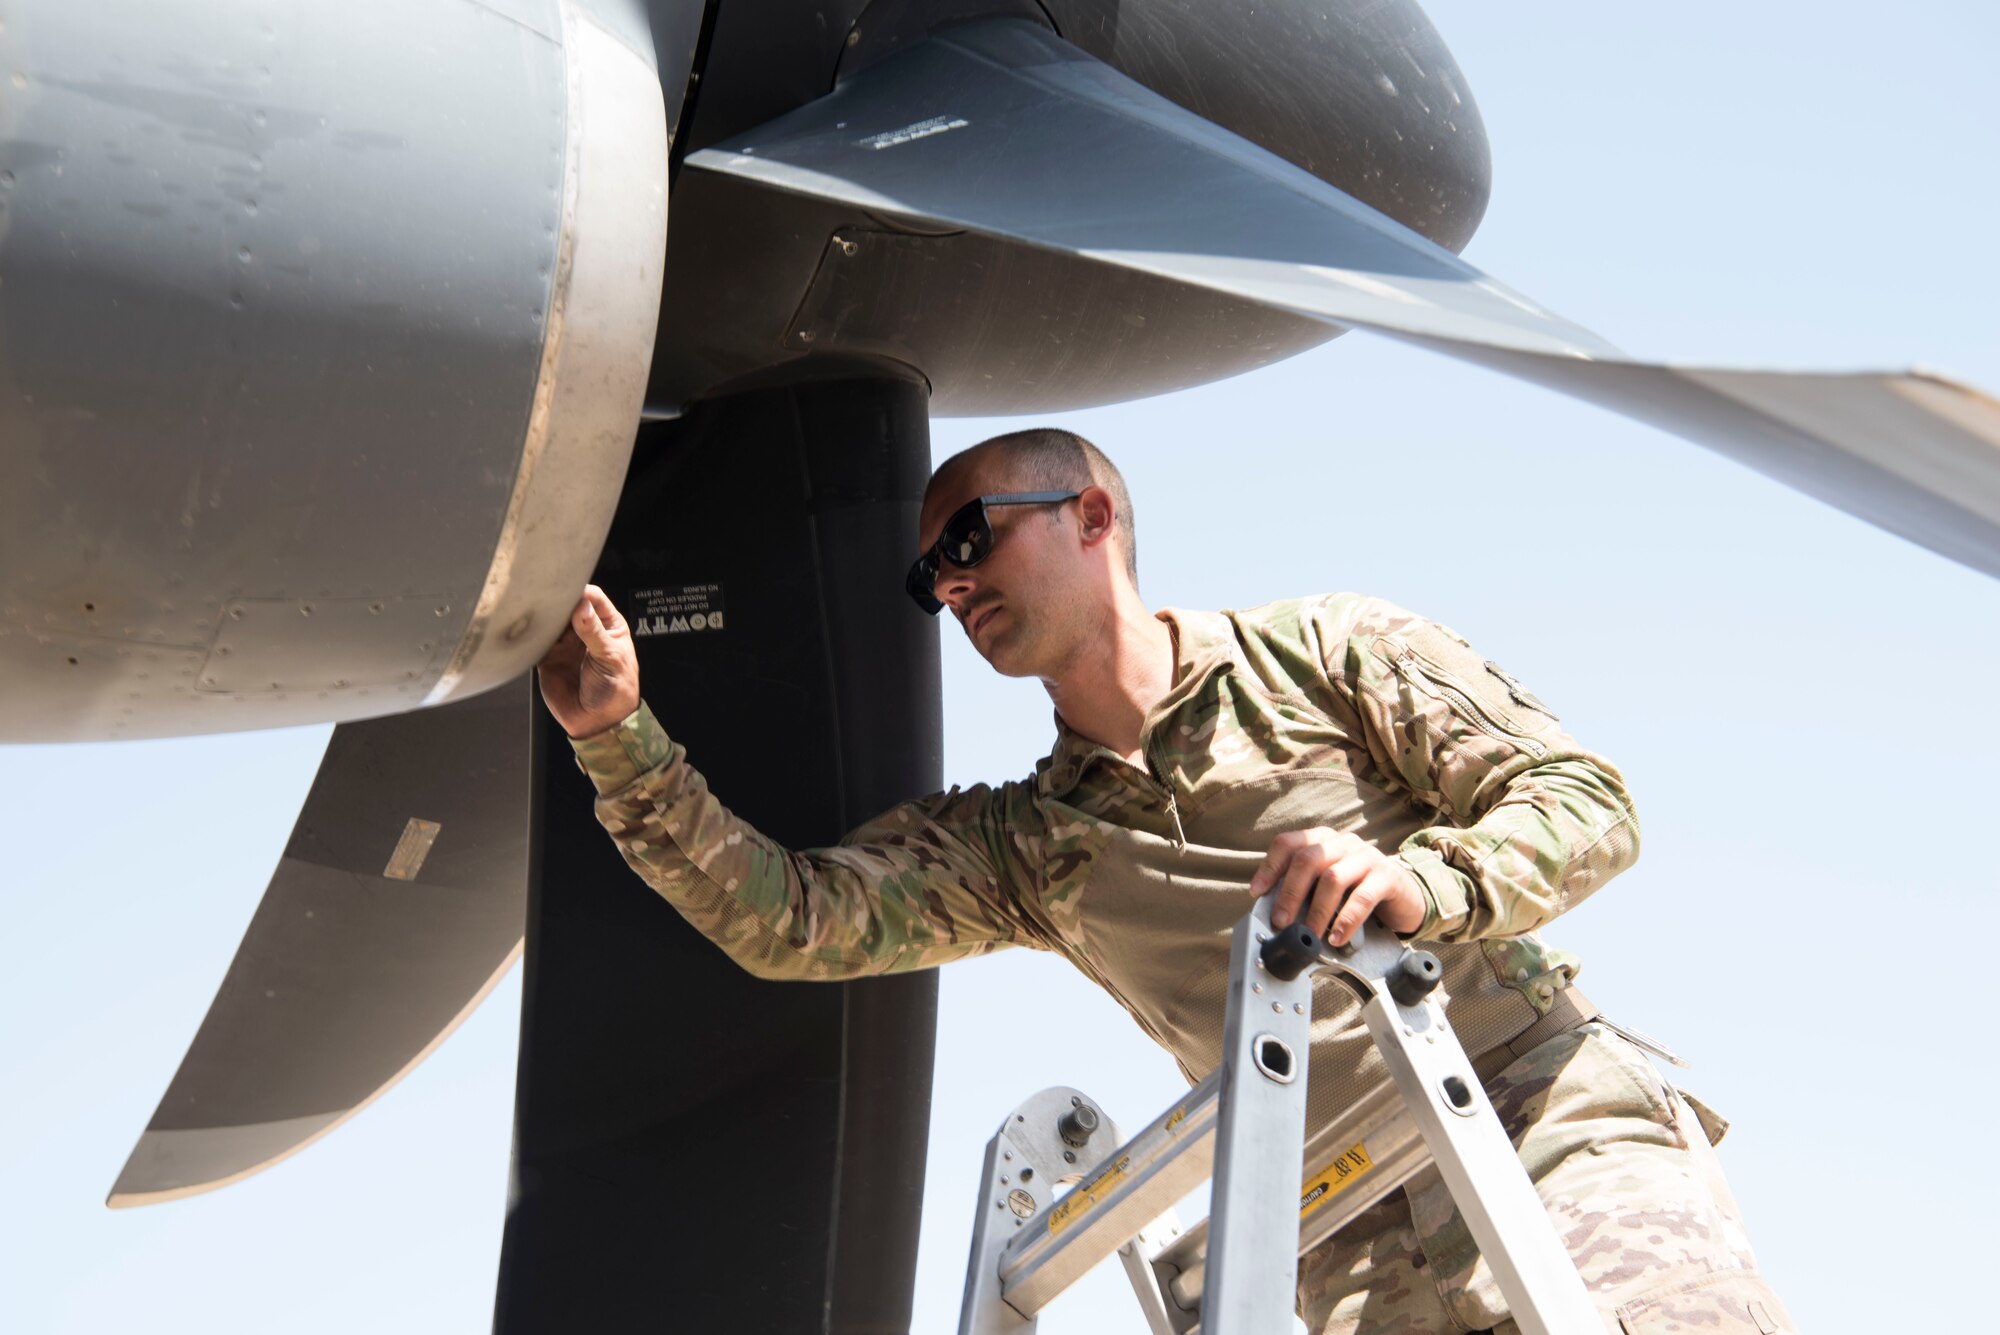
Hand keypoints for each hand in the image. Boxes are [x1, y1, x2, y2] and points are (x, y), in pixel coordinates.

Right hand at [537, 585, 641, 738]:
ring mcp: (566, 643)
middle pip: (570, 605)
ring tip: (540, 613)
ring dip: (546, 616)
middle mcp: (585, 630)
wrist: (597, 723)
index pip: (594, 598)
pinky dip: (533, 633)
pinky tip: (531, 629)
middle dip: (561, 600)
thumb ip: (594, 633)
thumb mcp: (610, 659)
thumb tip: (581, 607)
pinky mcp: (548, 656)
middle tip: (551, 599)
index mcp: (608, 626)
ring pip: (552, 620)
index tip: (572, 593)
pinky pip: (538, 639)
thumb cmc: (616, 691)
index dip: (583, 592)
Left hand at [1249, 828, 1425, 945]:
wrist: (1406, 895)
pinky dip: (1346, 920)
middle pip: (1309, 859)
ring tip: (1310, 934)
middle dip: (1290, 892)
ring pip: (1333, 878)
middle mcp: (1343, 843)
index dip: (1270, 867)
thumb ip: (1305, 889)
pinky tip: (1337, 937)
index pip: (1289, 843)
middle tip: (1281, 921)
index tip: (1258, 892)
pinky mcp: (1387, 876)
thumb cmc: (1359, 890)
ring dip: (1317, 911)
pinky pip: (1362, 897)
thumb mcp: (1328, 885)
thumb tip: (1273, 911)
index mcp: (1323, 840)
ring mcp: (1367, 856)